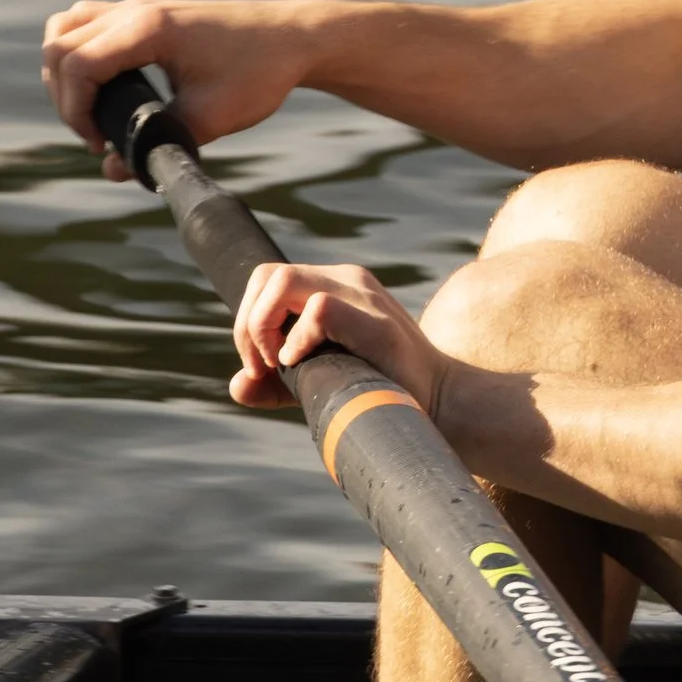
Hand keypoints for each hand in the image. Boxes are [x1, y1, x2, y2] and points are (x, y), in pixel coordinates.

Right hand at [40, 0, 313, 181]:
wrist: (292, 37)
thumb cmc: (259, 72)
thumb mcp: (211, 117)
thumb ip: (159, 146)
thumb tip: (113, 170)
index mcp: (148, 28)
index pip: (76, 63)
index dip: (75, 111)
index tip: (100, 145)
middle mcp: (135, 10)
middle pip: (58, 45)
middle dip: (65, 97)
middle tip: (97, 137)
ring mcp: (137, 7)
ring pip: (65, 28)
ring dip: (64, 72)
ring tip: (92, 113)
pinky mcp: (143, 13)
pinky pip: (86, 23)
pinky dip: (77, 54)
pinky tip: (101, 88)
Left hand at [230, 262, 450, 415]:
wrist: (443, 406)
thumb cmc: (385, 392)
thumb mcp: (321, 380)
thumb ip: (277, 382)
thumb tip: (237, 386)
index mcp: (335, 286)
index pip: (268, 280)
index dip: (249, 320)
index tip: (260, 366)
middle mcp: (347, 280)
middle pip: (266, 275)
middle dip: (248, 324)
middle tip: (264, 367)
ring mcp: (362, 296)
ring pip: (282, 281)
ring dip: (263, 326)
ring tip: (281, 365)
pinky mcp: (374, 322)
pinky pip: (318, 309)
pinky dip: (298, 339)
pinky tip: (302, 364)